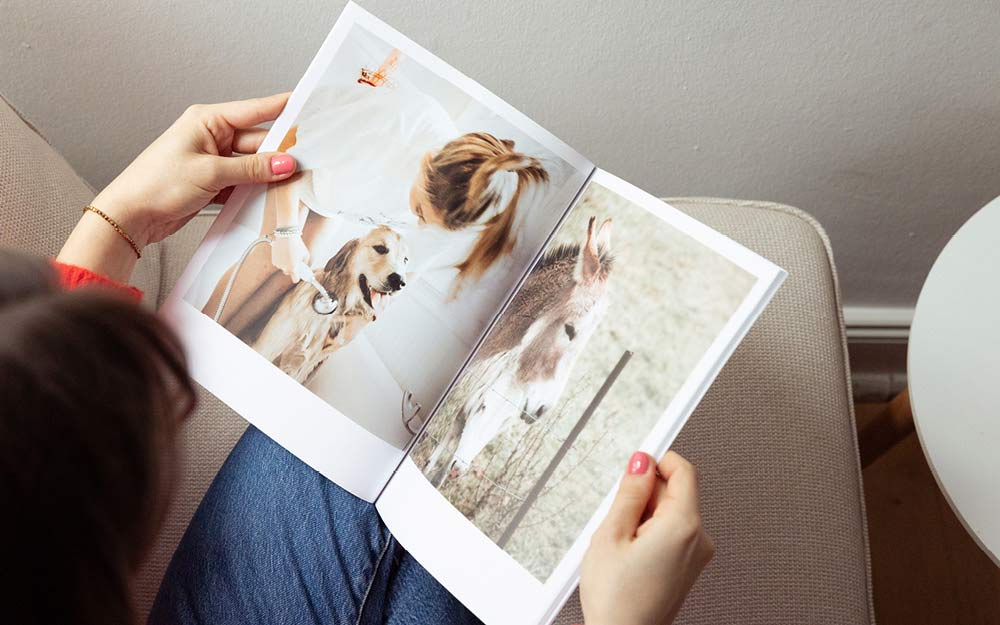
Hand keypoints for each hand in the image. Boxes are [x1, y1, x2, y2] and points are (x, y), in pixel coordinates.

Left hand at [58, 93, 297, 282]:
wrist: (130, 216)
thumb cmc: (156, 184)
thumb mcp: (210, 173)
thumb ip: (252, 169)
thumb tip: (286, 163)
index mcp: (208, 120)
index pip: (255, 109)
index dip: (284, 107)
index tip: (309, 104)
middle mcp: (212, 136)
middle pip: (259, 141)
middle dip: (280, 153)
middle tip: (306, 164)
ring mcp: (214, 160)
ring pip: (254, 164)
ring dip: (268, 175)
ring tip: (290, 184)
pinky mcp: (214, 181)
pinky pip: (245, 181)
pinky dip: (256, 189)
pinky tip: (270, 196)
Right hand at [270, 235, 310, 283]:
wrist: (286, 236)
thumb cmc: (297, 245)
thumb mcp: (306, 254)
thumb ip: (305, 263)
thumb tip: (305, 267)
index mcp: (293, 268)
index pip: (295, 279)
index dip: (297, 277)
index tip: (299, 274)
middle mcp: (285, 268)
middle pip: (289, 273)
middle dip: (292, 269)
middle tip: (294, 261)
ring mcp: (278, 265)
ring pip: (283, 267)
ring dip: (286, 264)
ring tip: (289, 254)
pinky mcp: (274, 260)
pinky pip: (278, 264)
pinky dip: (281, 260)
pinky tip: (283, 253)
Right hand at [580, 451, 713, 624]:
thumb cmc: (618, 600)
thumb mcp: (610, 535)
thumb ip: (629, 493)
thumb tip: (641, 464)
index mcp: (683, 525)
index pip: (683, 470)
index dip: (658, 460)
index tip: (638, 460)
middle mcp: (698, 538)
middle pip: (675, 492)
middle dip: (645, 494)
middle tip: (618, 517)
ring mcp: (696, 555)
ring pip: (671, 513)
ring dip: (645, 516)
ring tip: (622, 543)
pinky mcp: (688, 567)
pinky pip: (672, 533)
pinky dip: (651, 534)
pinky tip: (631, 554)